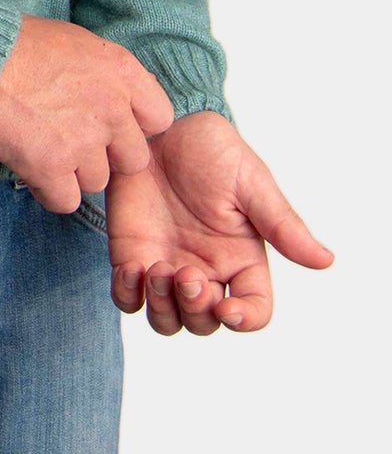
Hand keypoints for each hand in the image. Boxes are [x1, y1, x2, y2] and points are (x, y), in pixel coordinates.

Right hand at [0, 13, 174, 211]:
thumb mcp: (78, 42)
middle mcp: (112, 108)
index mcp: (122, 72)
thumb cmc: (16, 43)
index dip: (134, 127)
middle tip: (73, 143)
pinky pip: (66, 201)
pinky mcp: (51, 166)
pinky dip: (48, 192)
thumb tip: (115, 96)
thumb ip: (106, 75)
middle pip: (132, 159)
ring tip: (43, 150)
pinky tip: (31, 171)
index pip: (159, 119)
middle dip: (105, 156)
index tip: (110, 126)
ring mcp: (83, 140)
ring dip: (72, 173)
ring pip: (97, 182)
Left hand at [105, 110, 333, 333]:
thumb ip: (282, 225)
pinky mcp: (133, 256)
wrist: (161, 129)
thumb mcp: (251, 184)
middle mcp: (207, 270)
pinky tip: (131, 267)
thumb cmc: (213, 151)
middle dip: (195, 309)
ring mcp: (168, 267)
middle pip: (205, 323)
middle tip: (185, 273)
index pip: (254, 310)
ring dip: (163, 308)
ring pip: (167, 320)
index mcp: (242, 258)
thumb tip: (325, 260)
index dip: (245, 320)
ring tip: (155, 269)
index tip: (226, 309)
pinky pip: (129, 298)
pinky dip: (128, 295)